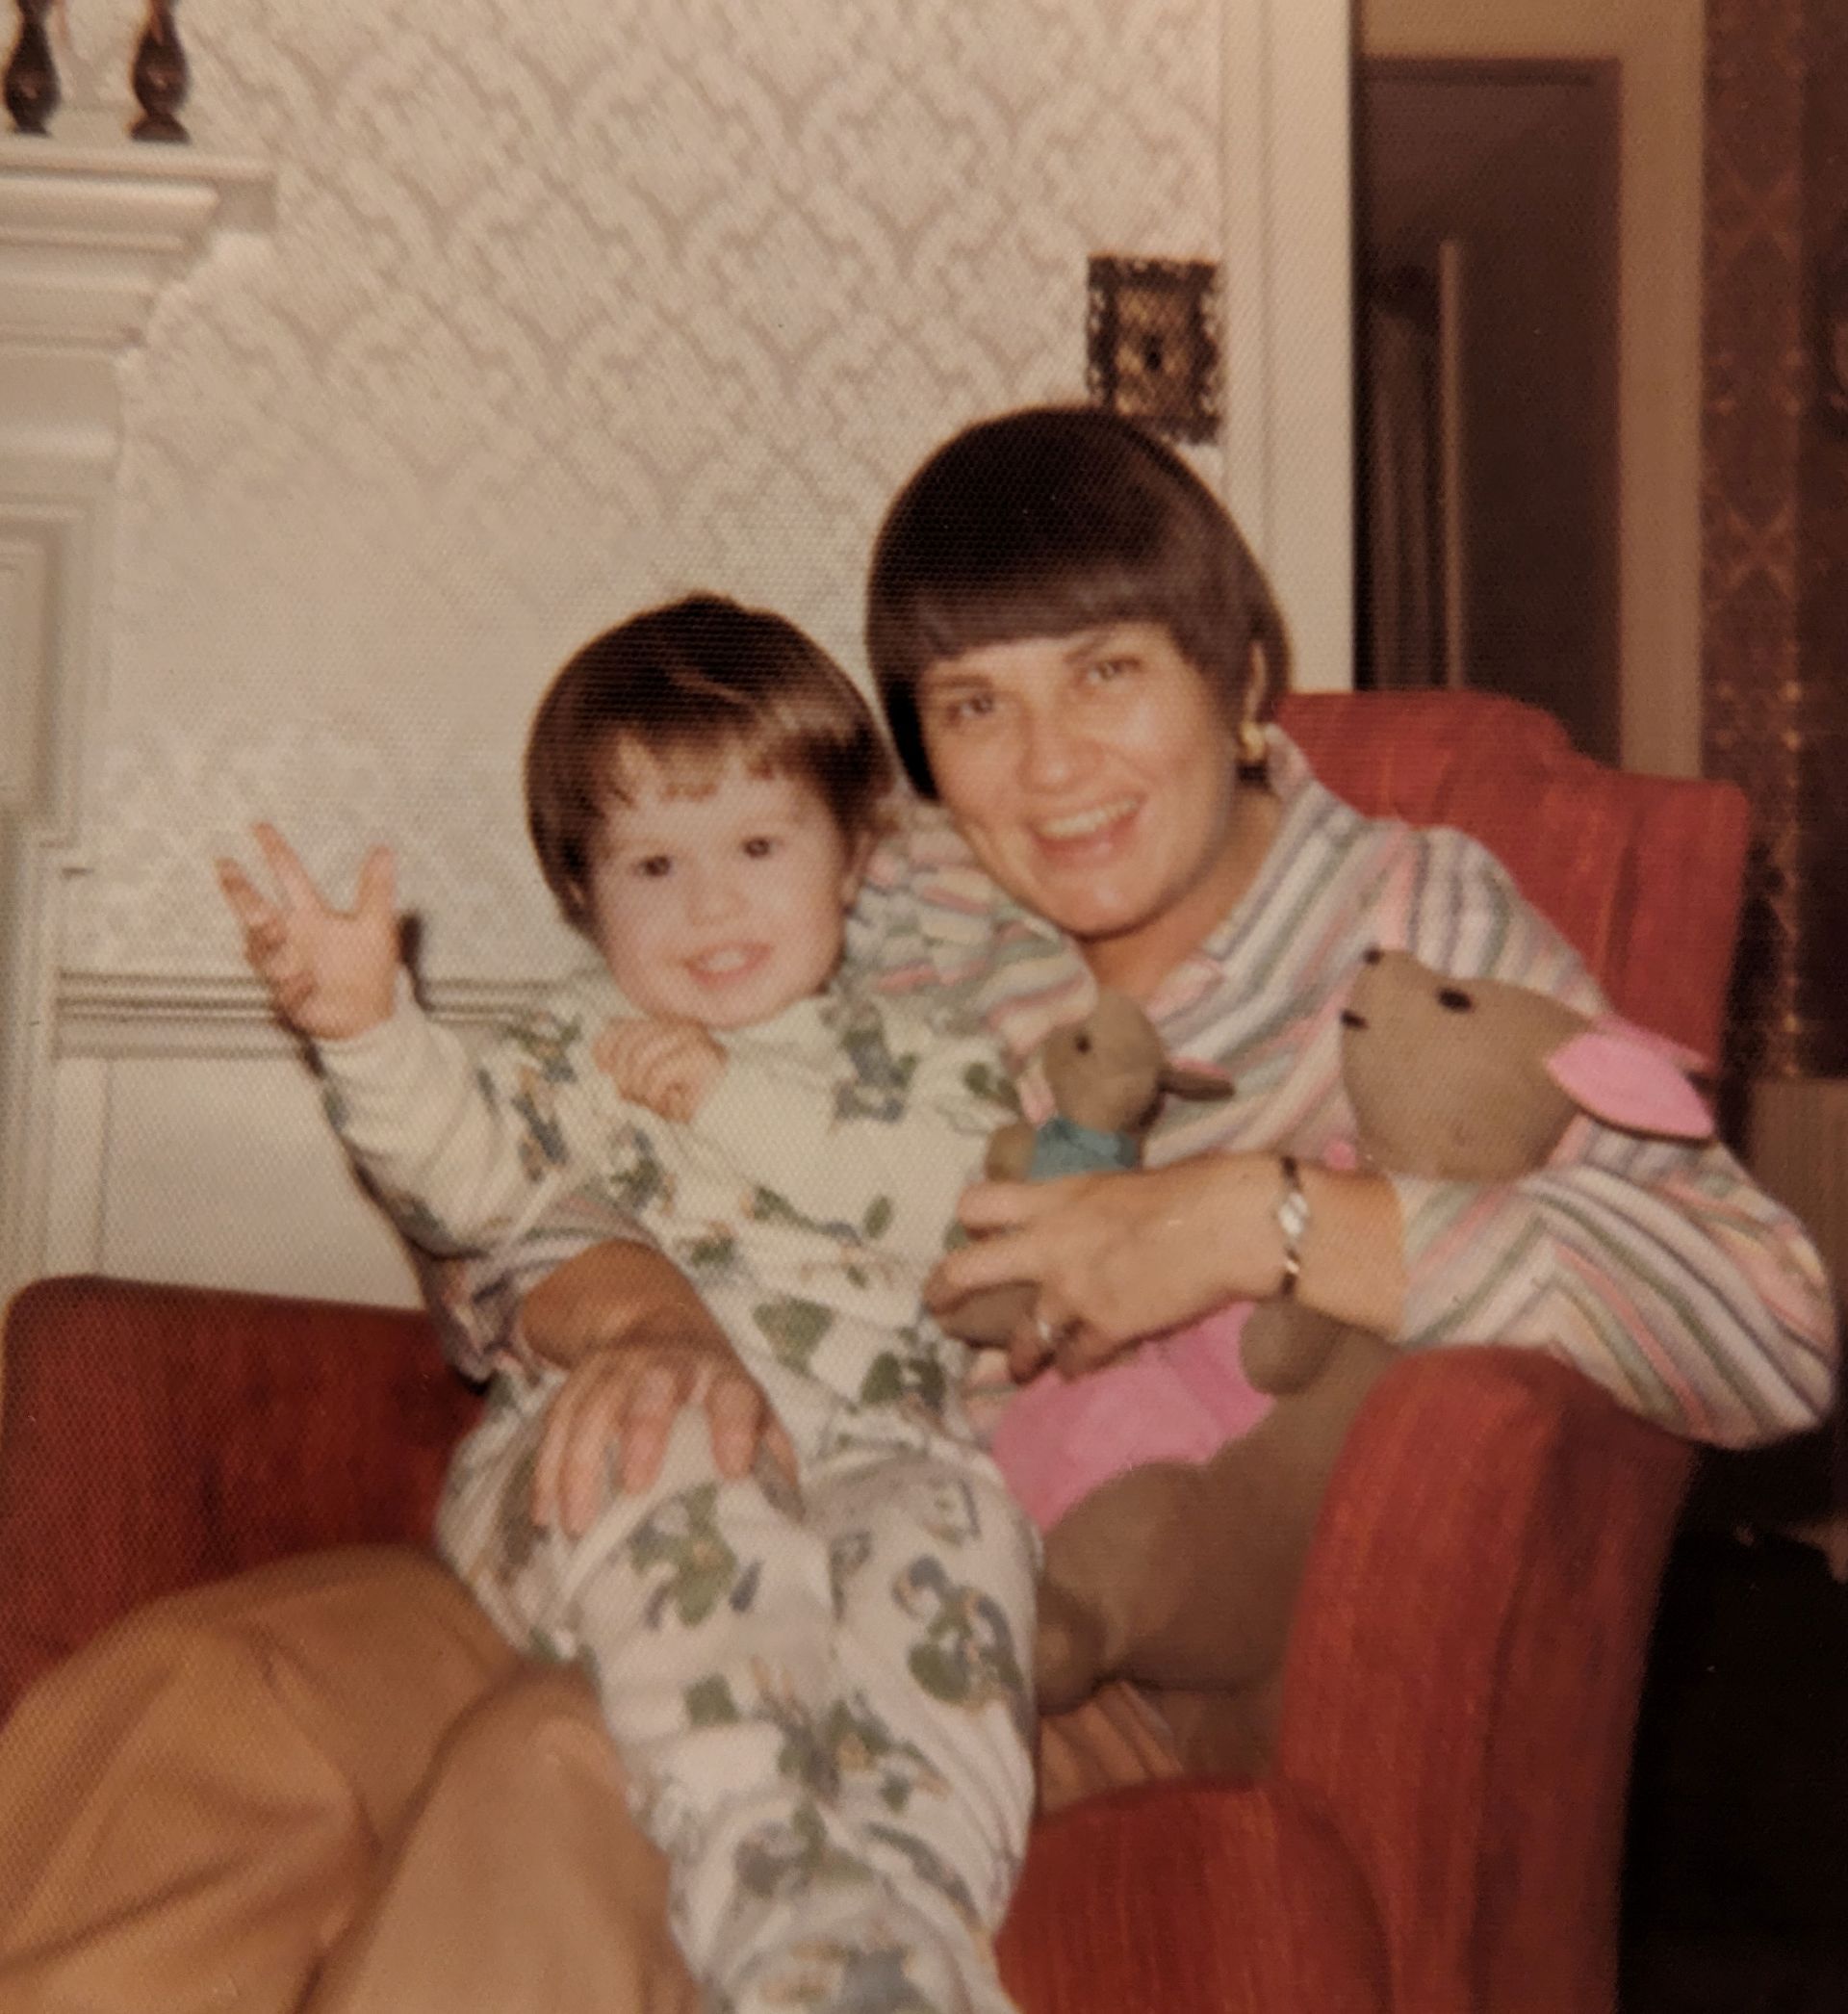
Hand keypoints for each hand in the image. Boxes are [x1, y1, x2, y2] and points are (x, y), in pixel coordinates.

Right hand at [216, 823, 398, 1040]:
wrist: (369, 1014)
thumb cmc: (368, 969)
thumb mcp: (377, 924)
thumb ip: (377, 888)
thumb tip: (385, 849)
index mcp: (311, 915)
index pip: (288, 876)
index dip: (275, 852)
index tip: (259, 826)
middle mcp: (292, 938)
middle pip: (257, 909)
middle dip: (241, 891)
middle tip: (227, 869)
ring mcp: (287, 967)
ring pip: (263, 950)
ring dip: (266, 939)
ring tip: (270, 925)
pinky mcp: (292, 997)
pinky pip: (286, 989)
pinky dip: (294, 984)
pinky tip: (305, 979)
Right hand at [519, 1240, 795, 1530]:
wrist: (654, 1326)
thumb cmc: (711, 1389)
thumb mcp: (748, 1407)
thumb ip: (768, 1452)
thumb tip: (784, 1511)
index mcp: (719, 1374)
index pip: (734, 1394)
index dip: (735, 1427)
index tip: (733, 1469)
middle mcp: (666, 1363)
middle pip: (653, 1384)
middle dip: (643, 1429)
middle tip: (635, 1486)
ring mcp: (615, 1368)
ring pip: (592, 1405)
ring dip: (580, 1464)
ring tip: (577, 1522)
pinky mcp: (576, 1383)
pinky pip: (556, 1421)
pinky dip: (547, 1468)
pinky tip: (544, 1513)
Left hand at [593, 1017, 725, 1123]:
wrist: (729, 1115)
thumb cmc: (685, 1101)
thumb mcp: (647, 1084)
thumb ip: (626, 1073)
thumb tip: (602, 1077)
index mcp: (661, 1026)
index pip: (617, 1027)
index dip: (604, 1051)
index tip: (606, 1074)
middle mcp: (675, 1025)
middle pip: (626, 1043)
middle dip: (623, 1077)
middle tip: (633, 1097)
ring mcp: (691, 1037)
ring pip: (640, 1057)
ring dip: (641, 1089)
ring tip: (655, 1102)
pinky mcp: (701, 1055)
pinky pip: (658, 1073)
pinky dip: (656, 1094)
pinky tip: (670, 1101)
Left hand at [925, 1156, 1265, 1380]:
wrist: (1225, 1224)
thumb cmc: (1188, 1189)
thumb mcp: (1120, 1184)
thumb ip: (1089, 1206)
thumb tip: (1089, 1220)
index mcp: (1054, 1200)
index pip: (979, 1203)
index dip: (971, 1222)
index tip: (973, 1234)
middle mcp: (1049, 1246)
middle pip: (968, 1270)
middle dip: (945, 1291)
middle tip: (938, 1309)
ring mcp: (1073, 1291)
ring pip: (1024, 1335)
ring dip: (1019, 1355)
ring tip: (1016, 1367)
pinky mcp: (1106, 1327)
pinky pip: (1076, 1359)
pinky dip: (1076, 1366)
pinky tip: (1076, 1371)